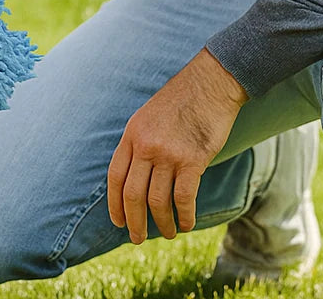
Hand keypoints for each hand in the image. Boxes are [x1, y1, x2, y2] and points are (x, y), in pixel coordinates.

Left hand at [107, 48, 247, 243]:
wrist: (208, 83)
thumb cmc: (180, 100)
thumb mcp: (147, 116)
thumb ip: (139, 142)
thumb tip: (135, 174)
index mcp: (131, 134)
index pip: (115, 176)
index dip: (114, 203)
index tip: (118, 222)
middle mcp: (145, 145)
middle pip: (132, 194)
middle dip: (134, 222)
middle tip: (137, 238)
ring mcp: (168, 153)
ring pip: (157, 200)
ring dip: (162, 223)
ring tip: (167, 233)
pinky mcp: (192, 160)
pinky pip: (184, 198)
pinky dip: (184, 216)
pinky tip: (186, 224)